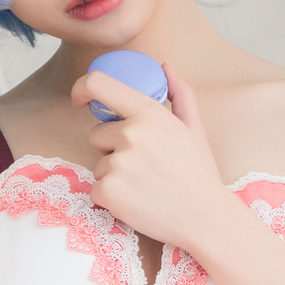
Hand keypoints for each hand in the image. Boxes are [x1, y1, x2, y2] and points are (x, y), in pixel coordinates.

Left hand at [72, 62, 235, 251]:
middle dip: (112, 149)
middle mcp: (131, 134)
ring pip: (98, 164)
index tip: (80, 99)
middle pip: (97, 134)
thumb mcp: (194, 128)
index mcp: (149, 113)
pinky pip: (95, 189)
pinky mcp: (108, 191)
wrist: (205, 219)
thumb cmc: (199, 174)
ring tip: (145, 186)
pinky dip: (111, 198)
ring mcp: (118, 163)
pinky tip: (137, 201)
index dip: (82, 88)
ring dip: (114, 175)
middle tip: (143, 166)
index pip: (99, 84)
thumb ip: (179, 93)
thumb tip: (164, 66)